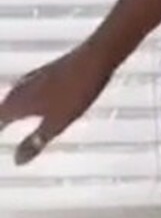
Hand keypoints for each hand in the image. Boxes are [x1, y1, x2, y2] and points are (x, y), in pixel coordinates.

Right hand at [0, 40, 112, 165]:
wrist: (95, 58)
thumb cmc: (75, 92)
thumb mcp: (56, 124)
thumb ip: (36, 141)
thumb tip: (17, 160)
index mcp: (20, 101)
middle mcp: (23, 86)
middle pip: (5, 104)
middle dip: (1, 117)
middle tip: (1, 128)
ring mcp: (37, 75)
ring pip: (17, 93)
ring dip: (13, 106)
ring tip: (11, 117)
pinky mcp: (50, 70)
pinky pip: (31, 87)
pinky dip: (28, 97)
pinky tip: (37, 100)